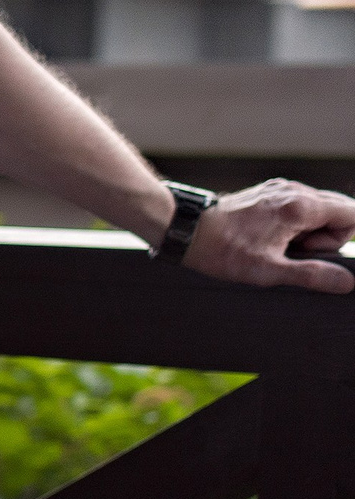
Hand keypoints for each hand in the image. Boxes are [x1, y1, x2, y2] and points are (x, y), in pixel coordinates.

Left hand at [184, 179, 354, 293]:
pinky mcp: (270, 191)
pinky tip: (269, 235)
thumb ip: (312, 274)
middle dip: (324, 236)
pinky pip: (298, 204)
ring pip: (318, 208)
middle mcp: (295, 190)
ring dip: (307, 230)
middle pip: (338, 210)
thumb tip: (345, 281)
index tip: (309, 252)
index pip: (352, 215)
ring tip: (276, 244)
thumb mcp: (269, 271)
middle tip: (290, 250)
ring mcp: (282, 187)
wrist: (189, 229)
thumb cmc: (225, 250)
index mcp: (301, 206)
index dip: (339, 239)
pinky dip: (293, 222)